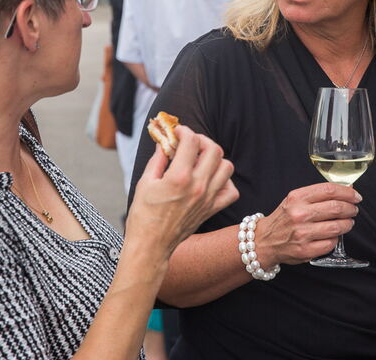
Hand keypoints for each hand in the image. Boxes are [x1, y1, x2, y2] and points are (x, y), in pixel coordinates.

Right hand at [128, 126, 238, 257]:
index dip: (184, 131)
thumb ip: (158, 158)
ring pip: (227, 167)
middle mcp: (198, 186)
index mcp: (179, 176)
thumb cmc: (144, 215)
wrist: (151, 245)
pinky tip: (211, 180)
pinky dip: (225, 182)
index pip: (191, 141)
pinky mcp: (212, 210)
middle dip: (202, 140)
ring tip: (201, 160)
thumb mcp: (145, 181)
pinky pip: (231, 191)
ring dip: (215, 159)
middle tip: (191, 143)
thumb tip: (165, 142)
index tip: (178, 132)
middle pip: (214, 149)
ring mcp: (208, 198)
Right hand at [254, 183, 360, 265]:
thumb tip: (343, 193)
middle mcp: (299, 214)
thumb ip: (315, 195)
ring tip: (347, 223)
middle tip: (353, 210)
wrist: (264, 241)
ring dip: (347, 224)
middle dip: (350, 209)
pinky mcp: (305, 250)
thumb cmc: (283, 219)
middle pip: (336, 208)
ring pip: (337, 227)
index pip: (329, 190)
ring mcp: (302, 233)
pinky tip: (333, 236)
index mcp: (297, 198)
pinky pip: (331, 243)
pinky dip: (335, 239)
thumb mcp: (293, 200)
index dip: (347, 193)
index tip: (355, 196)